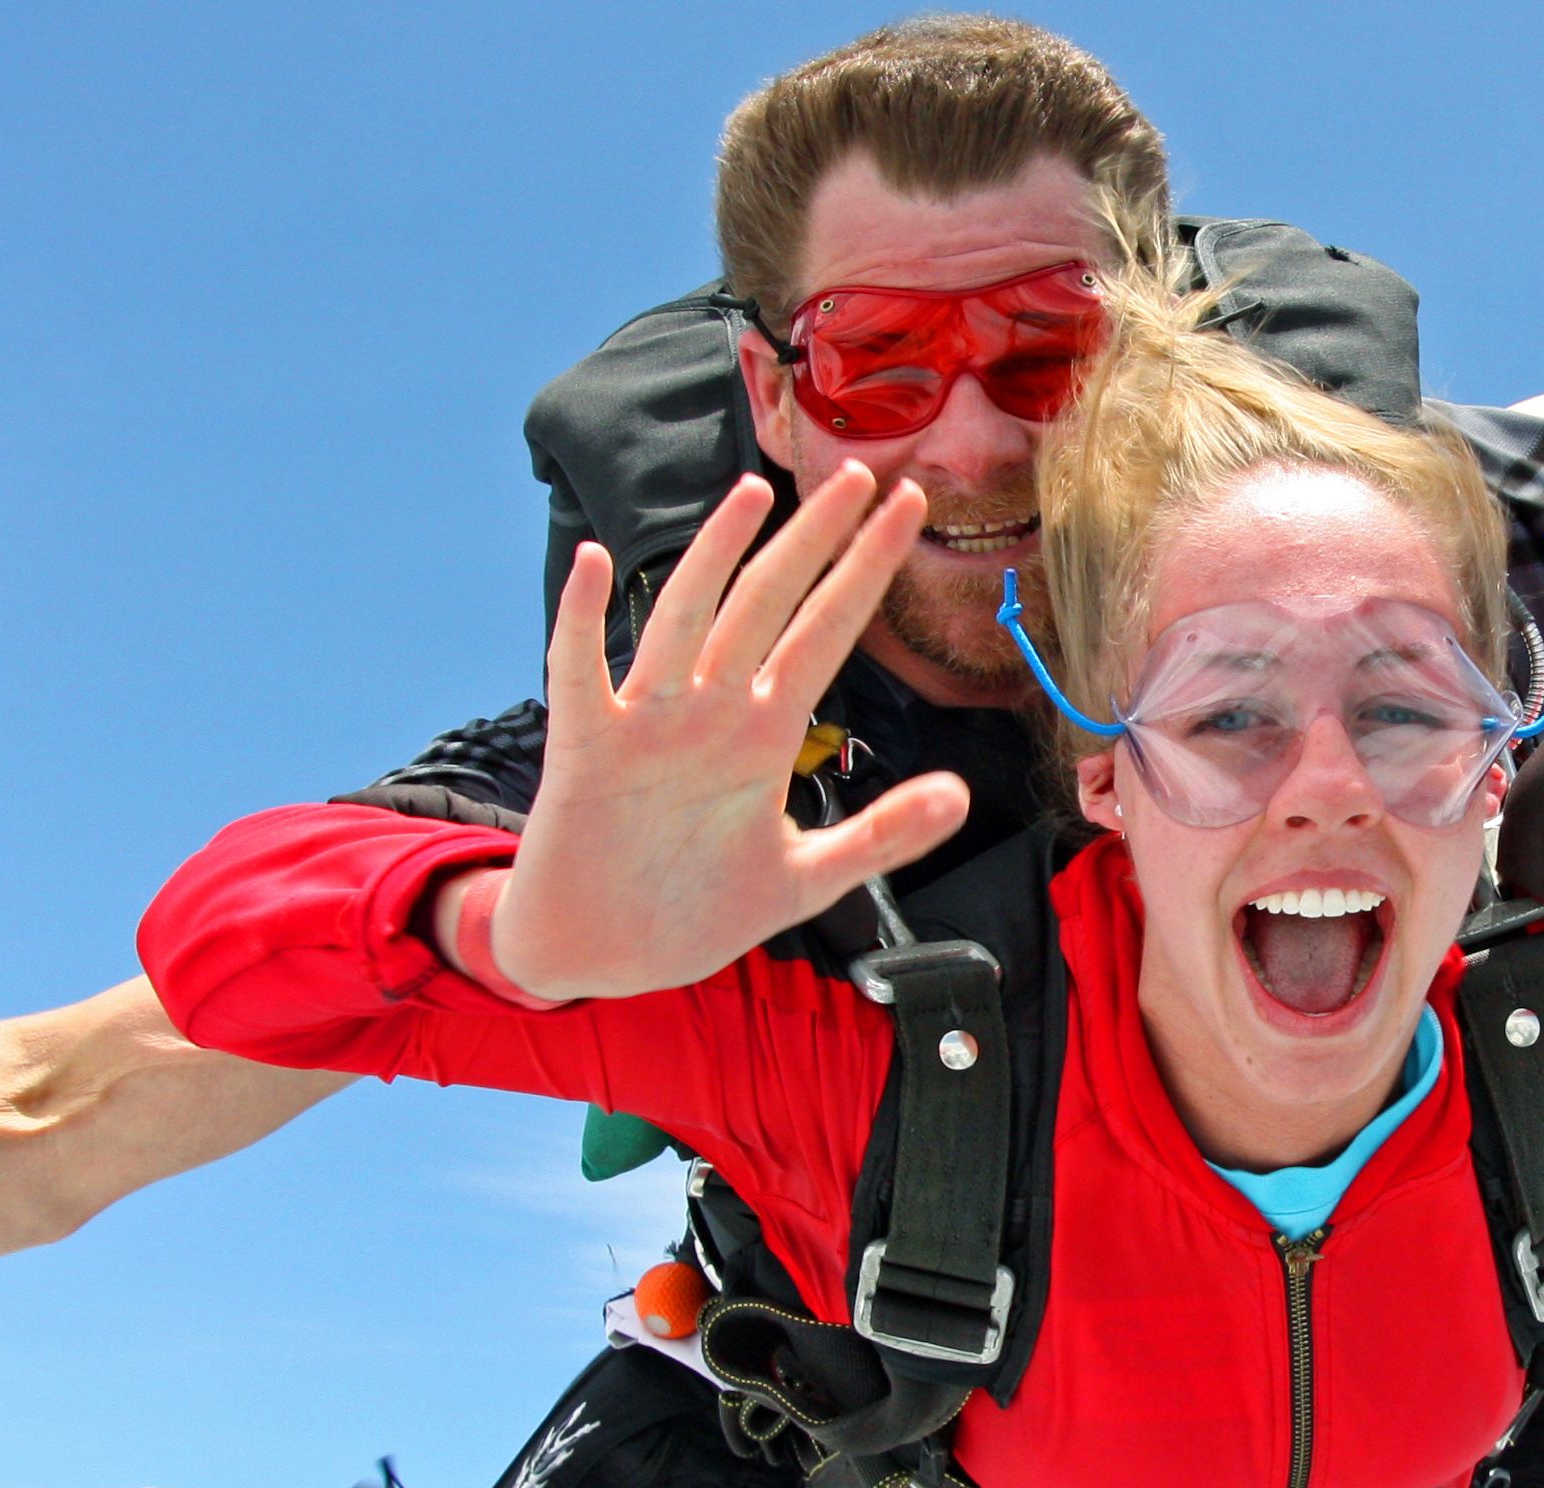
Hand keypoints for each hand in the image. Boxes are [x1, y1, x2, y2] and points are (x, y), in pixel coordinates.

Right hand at [488, 463, 968, 1000]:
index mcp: (764, 736)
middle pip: (768, 606)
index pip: (826, 633)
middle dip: (813, 542)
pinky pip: (580, 674)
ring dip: (716, 557)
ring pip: (687, 620)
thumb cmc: (696, 911)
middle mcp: (711, 713)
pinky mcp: (587, 751)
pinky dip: (582, 620)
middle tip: (859, 473)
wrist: (604, 957)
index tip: (908, 509)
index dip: (866, 572)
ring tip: (755, 494)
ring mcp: (647, 724)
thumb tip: (963, 794)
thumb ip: (881, 835)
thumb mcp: (805, 879)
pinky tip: (595, 563)